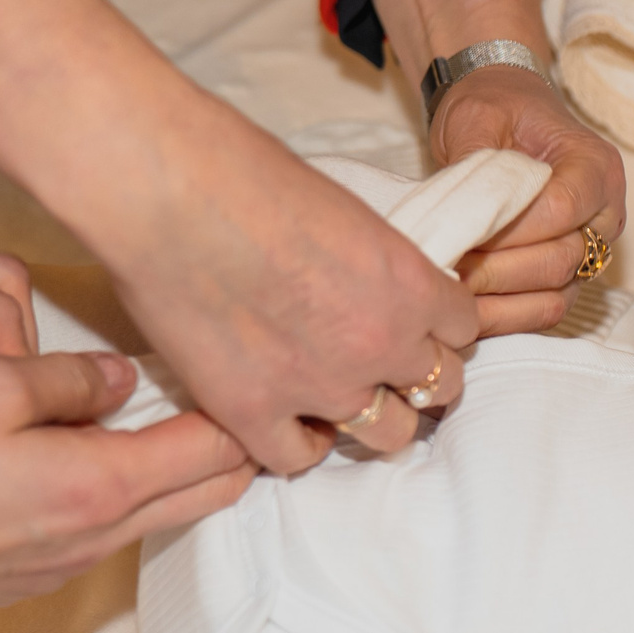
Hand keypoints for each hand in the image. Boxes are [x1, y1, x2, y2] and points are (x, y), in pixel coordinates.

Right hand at [0, 351, 254, 632]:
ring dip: (174, 470)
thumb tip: (122, 378)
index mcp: (100, 485)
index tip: (238, 374)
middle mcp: (98, 537)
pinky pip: (106, 535)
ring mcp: (67, 566)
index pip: (213, 451)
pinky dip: (121, 495)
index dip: (239, 409)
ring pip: (158, 515)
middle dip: (231, 447)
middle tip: (223, 398)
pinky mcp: (33, 579)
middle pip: (207, 494)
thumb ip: (68, 378)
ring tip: (157, 416)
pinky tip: (84, 458)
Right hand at [99, 129, 477, 472]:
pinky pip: (298, 458)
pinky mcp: (254, 413)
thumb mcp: (346, 210)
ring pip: (388, 434)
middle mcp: (380, 344)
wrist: (170, 193)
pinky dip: (298, 443)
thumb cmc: (247, 175)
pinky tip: (289, 423)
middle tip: (388, 366)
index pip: (463, 327)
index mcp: (410, 286)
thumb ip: (374, 262)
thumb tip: (370, 281)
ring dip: (374, 417)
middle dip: (417, 376)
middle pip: (439, 386)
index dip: (440, 326)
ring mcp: (322, 387)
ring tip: (347, 400)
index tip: (419, 323)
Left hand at [431, 64, 627, 337]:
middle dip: (499, 268)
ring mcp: (591, 250)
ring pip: (557, 293)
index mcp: (596, 166)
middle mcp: (605, 213)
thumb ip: (475, 157)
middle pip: (563, 259)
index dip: (511, 229)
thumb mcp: (476, 114)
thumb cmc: (494, 109)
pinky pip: (546, 311)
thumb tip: (464, 213)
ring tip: (450, 286)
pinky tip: (465, 306)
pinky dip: (506, 315)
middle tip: (447, 264)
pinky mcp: (569, 277)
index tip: (462, 231)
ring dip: (500, 297)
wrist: (502, 116)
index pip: (562, 209)